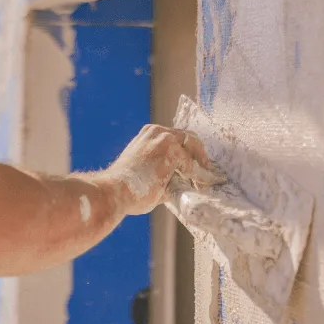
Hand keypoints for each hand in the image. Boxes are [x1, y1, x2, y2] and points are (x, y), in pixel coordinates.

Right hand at [97, 124, 225, 217]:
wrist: (114, 191)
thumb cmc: (126, 187)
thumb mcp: (146, 172)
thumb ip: (164, 172)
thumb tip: (182, 183)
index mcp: (149, 134)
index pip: (177, 138)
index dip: (190, 154)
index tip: (197, 167)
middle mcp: (158, 132)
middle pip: (190, 138)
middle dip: (200, 156)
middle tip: (207, 172)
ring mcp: (165, 140)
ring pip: (194, 148)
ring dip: (202, 165)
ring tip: (208, 180)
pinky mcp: (172, 152)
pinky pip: (194, 166)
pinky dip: (202, 176)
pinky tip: (206, 185)